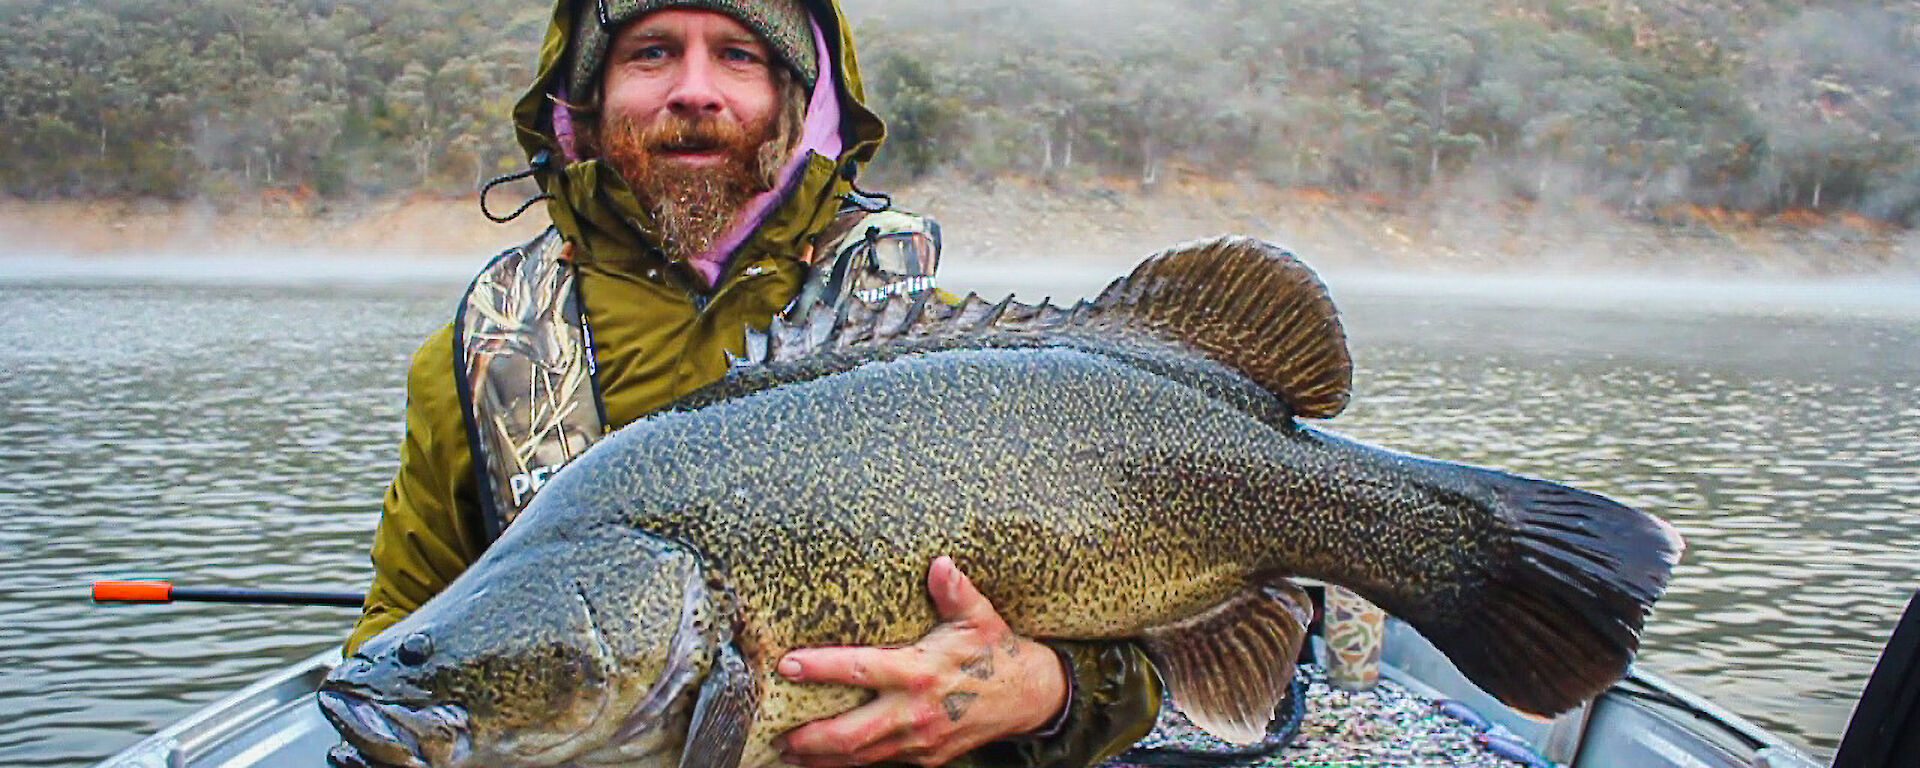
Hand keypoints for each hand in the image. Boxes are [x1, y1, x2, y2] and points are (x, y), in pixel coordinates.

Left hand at [774, 556, 1067, 766]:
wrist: (1030, 698)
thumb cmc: (996, 652)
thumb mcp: (980, 616)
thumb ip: (955, 592)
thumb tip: (940, 564)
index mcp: (921, 673)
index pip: (860, 671)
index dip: (821, 668)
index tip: (788, 664)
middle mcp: (915, 712)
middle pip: (850, 734)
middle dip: (809, 737)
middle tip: (776, 733)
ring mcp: (919, 742)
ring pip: (861, 757)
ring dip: (822, 758)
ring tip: (788, 751)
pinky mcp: (926, 758)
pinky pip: (880, 763)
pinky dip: (851, 762)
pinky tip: (827, 758)